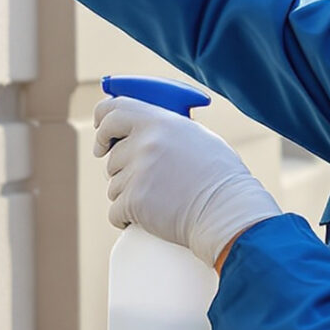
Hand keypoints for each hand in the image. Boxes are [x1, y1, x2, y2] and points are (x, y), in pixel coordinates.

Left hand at [93, 94, 280, 267]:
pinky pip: (115, 210)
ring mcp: (137, 172)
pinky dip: (127, 218)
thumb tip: (140, 128)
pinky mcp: (134, 201)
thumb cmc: (220, 177)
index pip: (113, 111)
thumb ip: (165, 130)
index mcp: (159, 121)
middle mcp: (145, 143)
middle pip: (112, 156)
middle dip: (123, 170)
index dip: (102, 122)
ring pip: (114, 186)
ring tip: (161, 200)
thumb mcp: (197, 137)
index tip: (102, 138)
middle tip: (142, 179)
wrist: (227, 212)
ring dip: (129, 195)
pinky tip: (150, 218)